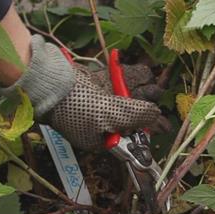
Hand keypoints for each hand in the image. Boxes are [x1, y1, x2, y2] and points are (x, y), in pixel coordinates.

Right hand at [2, 35, 166, 150]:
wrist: (50, 82)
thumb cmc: (78, 106)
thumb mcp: (111, 116)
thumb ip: (136, 116)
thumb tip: (156, 115)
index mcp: (102, 139)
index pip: (130, 138)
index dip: (147, 130)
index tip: (164, 124)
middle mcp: (101, 123)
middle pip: (130, 116)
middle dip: (146, 109)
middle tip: (161, 100)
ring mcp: (98, 104)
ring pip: (125, 97)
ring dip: (142, 90)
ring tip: (157, 86)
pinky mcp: (94, 87)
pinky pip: (116, 82)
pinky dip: (129, 77)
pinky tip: (143, 73)